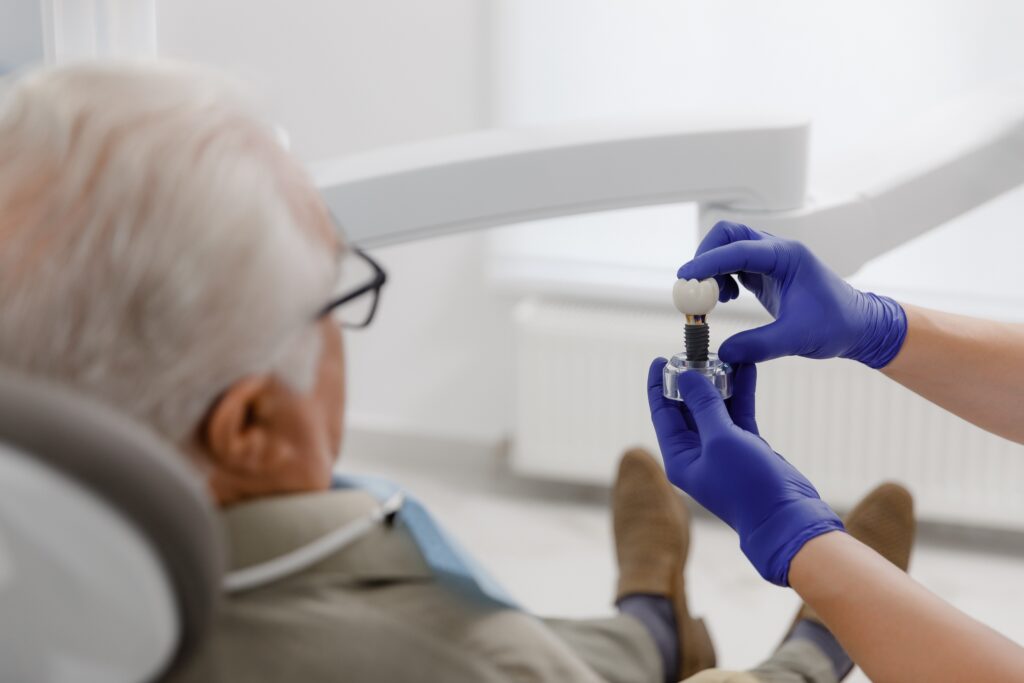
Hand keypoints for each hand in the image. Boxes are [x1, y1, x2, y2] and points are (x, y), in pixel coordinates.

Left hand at [647, 358, 843, 584]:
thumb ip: (703, 405)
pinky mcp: (747, 448)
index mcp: (680, 457)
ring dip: (719, 382)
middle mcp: (697, 454)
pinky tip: (746, 368)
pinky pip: (738, 413)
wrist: (788, 518)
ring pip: (715, 408)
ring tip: (723, 353)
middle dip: (692, 380)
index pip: (662, 414)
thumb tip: (686, 377)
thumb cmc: (748, 485)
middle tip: (697, 351)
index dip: (659, 385)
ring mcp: (722, 451)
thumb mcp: (720, 439)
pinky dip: (741, 392)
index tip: (659, 358)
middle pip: (687, 408)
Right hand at [678, 221, 906, 367]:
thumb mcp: (797, 338)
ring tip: (714, 299)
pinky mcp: (765, 273)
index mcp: (788, 256)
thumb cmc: (838, 325)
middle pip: (728, 234)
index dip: (709, 262)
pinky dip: (720, 277)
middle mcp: (777, 251)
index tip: (687, 278)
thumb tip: (724, 351)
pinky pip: (732, 264)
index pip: (739, 248)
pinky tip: (726, 298)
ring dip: (712, 268)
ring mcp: (770, 260)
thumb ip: (759, 345)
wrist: (858, 327)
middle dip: (706, 256)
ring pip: (728, 247)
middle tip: (695, 287)